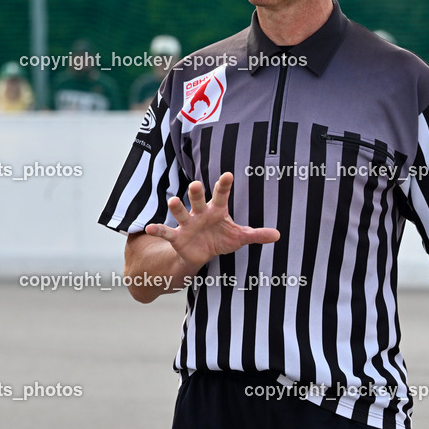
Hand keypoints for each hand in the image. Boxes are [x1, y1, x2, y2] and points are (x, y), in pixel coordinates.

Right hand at [145, 172, 279, 270]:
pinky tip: (149, 227)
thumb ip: (256, 235)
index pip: (221, 195)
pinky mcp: (177, 236)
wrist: (201, 254)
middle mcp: (200, 213)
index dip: (224, 185)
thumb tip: (278, 235)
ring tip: (172, 201)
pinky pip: (167, 232)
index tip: (228, 174)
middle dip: (196, 192)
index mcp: (216, 210)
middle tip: (196, 184)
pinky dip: (158, 229)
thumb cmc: (220, 239)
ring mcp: (187, 224)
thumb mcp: (239, 237)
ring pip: (181, 212)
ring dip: (176, 207)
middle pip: (198, 199)